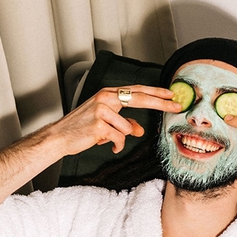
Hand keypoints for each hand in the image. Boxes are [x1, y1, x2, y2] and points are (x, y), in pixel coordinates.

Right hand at [46, 85, 179, 154]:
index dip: (155, 92)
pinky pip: (120, 139)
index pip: (136, 90)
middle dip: (160, 103)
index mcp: (108, 94)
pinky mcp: (99, 124)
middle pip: (139, 98)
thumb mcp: (106, 122)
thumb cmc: (82, 128)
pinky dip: (115, 145)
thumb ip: (124, 123)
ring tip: (105, 138)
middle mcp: (105, 98)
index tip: (171, 94)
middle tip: (176, 106)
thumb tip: (140, 130)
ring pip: (128, 128)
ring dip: (120, 138)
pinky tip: (104, 143)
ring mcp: (101, 110)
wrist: (59, 137)